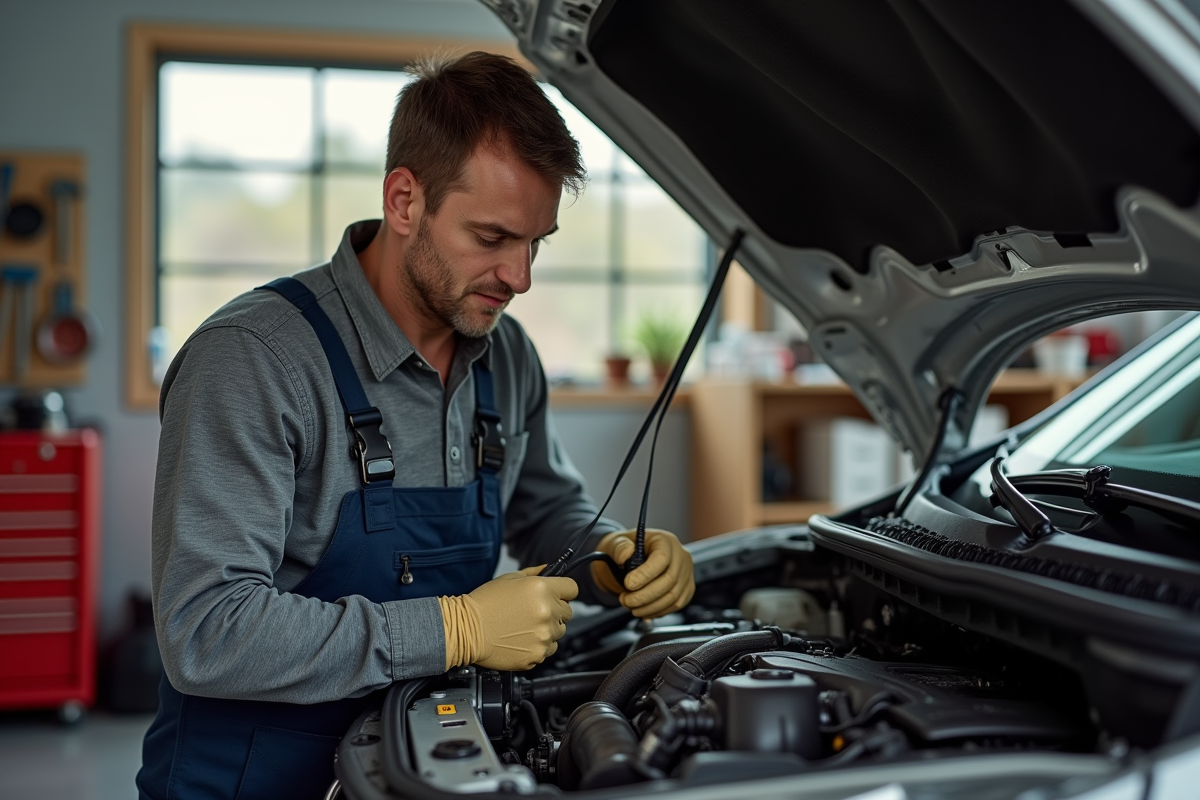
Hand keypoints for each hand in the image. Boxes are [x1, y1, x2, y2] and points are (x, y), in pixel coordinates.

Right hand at [439, 566, 577, 670]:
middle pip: (567, 611)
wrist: (466, 630)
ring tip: (524, 626)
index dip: (563, 591)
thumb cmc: (484, 604)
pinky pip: (549, 649)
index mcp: (542, 589)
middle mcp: (547, 612)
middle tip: (532, 612)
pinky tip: (521, 639)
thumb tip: (549, 570)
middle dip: (554, 610)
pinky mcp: (537, 654)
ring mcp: (544, 635)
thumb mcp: (509, 579)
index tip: (557, 595)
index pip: (572, 589)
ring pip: (559, 631)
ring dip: (547, 629)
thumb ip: (535, 573)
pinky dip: (538, 645)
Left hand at [591, 529, 694, 617]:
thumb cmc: (627, 549)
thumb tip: (625, 555)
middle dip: (645, 595)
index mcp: (665, 541)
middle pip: (669, 580)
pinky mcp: (687, 588)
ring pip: (673, 597)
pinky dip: (658, 611)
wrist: (634, 558)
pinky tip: (643, 610)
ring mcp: (687, 573)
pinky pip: (676, 605)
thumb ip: (619, 547)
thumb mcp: (617, 543)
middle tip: (625, 600)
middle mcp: (681, 556)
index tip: (628, 584)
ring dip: (650, 607)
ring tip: (630, 606)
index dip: (645, 574)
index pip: (661, 558)